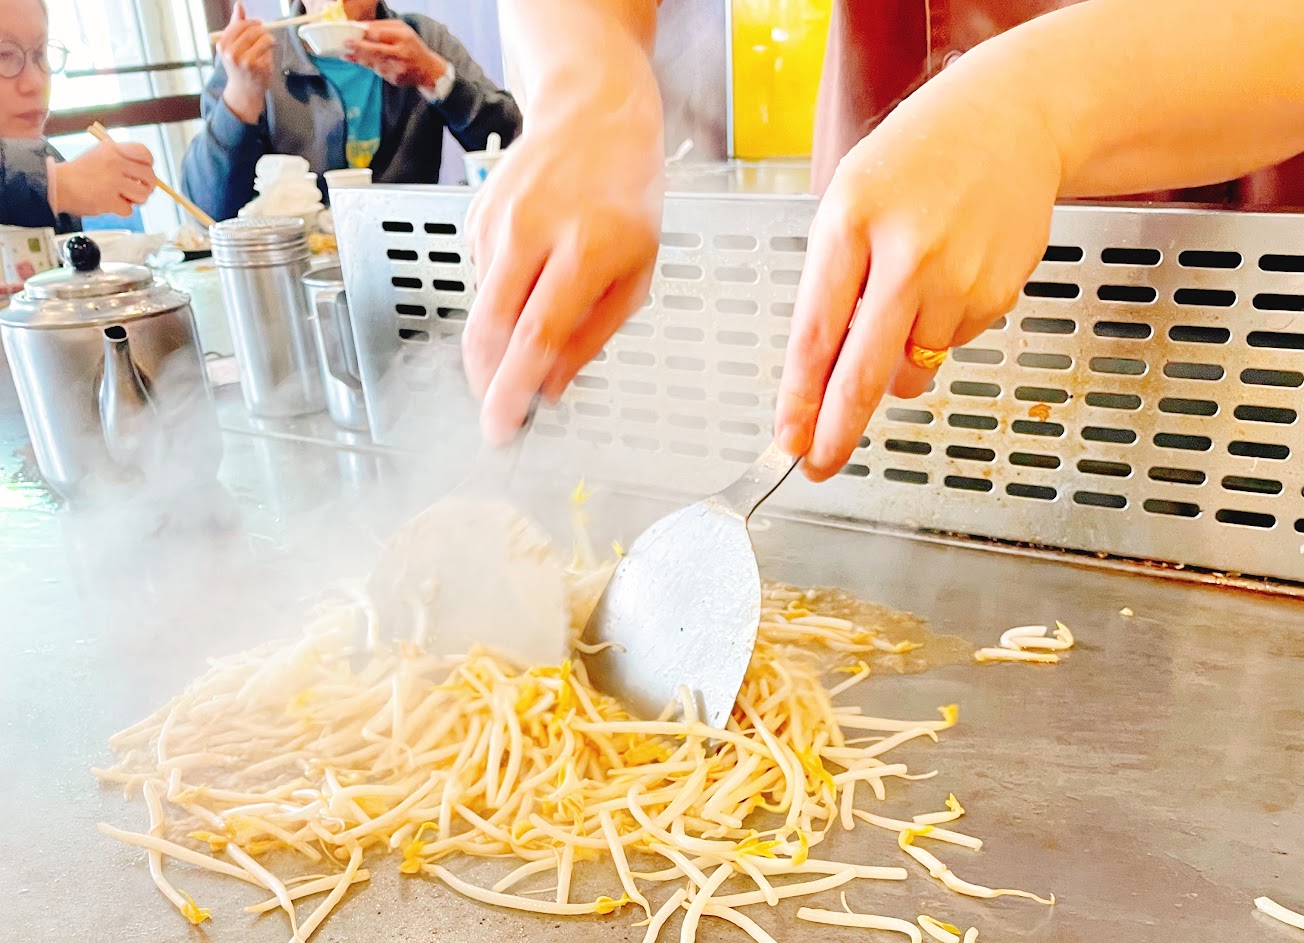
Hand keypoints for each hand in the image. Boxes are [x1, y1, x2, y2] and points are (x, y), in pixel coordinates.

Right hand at [53, 140, 156, 217]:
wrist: (57, 185)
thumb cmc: (79, 172)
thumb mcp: (99, 154)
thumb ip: (121, 159)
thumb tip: (145, 170)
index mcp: (113, 150)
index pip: (145, 154)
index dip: (149, 165)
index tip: (144, 172)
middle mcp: (115, 164)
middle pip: (149, 176)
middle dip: (147, 186)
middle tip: (138, 189)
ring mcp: (113, 183)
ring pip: (143, 194)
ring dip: (136, 199)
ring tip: (124, 197)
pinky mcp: (109, 201)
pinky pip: (128, 210)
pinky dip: (121, 210)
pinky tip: (110, 204)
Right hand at [216, 2, 273, 123]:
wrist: (244, 90)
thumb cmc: (238, 65)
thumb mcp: (233, 45)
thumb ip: (237, 25)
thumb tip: (239, 4)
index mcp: (222, 44)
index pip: (240, 24)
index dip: (252, 23)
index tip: (259, 25)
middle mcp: (230, 52)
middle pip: (252, 30)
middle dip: (262, 30)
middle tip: (265, 36)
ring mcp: (244, 60)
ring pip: (263, 38)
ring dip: (268, 40)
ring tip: (266, 47)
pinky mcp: (257, 66)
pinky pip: (269, 49)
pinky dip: (270, 52)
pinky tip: (265, 59)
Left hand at [345, 20, 444, 87]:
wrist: (427, 71)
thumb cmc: (412, 46)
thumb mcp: (403, 31)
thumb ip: (384, 27)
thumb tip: (363, 27)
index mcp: (404, 38)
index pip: (381, 34)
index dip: (366, 33)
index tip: (354, 32)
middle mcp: (401, 54)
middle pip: (376, 50)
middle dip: (359, 47)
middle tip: (345, 44)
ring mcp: (398, 69)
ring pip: (373, 63)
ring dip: (358, 58)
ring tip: (346, 55)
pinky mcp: (395, 80)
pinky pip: (378, 71)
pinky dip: (369, 66)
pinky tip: (361, 61)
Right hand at [461, 60, 664, 442]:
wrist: (592, 113)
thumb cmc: (627, 195)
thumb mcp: (636, 274)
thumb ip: (593, 335)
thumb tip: (553, 388)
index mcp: (587, 249)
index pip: (537, 335)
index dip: (514, 390)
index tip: (502, 429)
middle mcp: (534, 233)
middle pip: (491, 330)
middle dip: (487, 383)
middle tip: (500, 414)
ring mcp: (498, 222)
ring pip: (484, 310)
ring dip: (498, 342)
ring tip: (532, 327)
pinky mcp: (476, 217)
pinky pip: (483, 280)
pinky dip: (501, 300)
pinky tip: (528, 277)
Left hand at [774, 68, 1062, 480]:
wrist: (1014, 119)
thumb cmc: (918, 159)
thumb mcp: (850, 199)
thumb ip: (833, 281)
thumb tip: (824, 372)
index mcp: (851, 223)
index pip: (815, 333)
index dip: (799, 397)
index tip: (788, 436)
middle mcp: (908, 255)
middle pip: (864, 373)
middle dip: (837, 431)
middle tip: (819, 463)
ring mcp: (959, 277)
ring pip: (912, 367)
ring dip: (896, 361)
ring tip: (906, 296)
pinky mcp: (998, 293)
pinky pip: (952, 344)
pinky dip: (937, 330)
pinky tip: (947, 276)